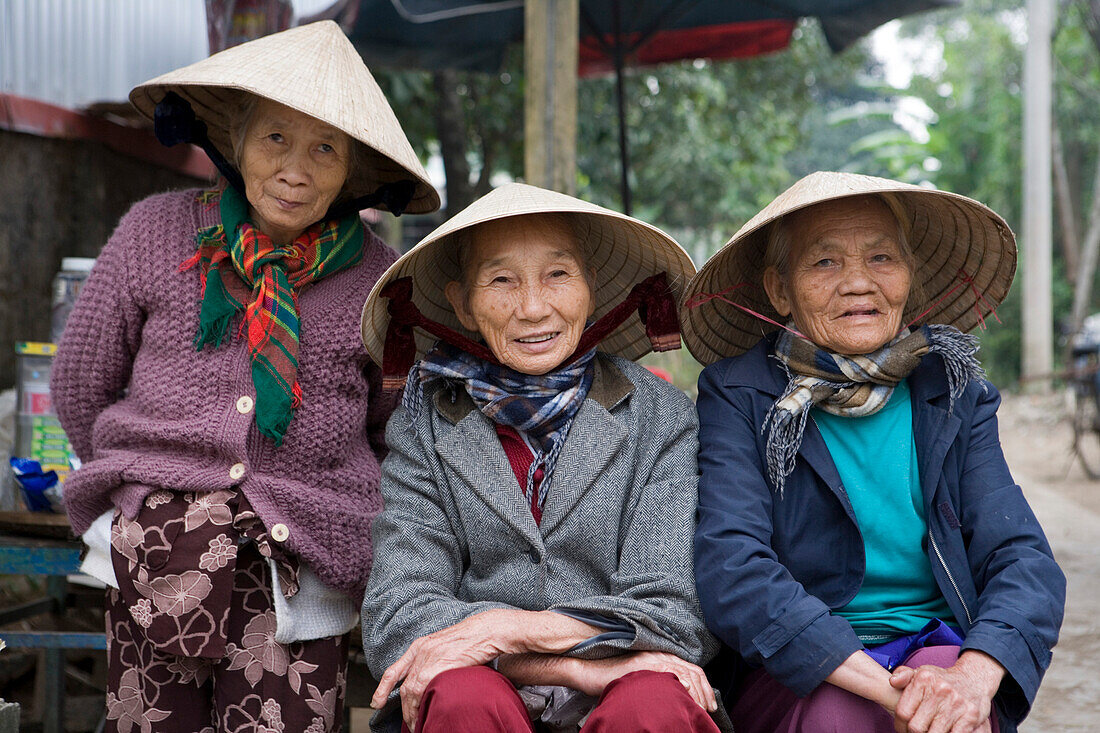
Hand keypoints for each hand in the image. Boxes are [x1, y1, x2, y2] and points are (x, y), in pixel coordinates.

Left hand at [371, 610, 521, 730]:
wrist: (486, 631)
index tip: (377, 702)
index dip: (383, 688)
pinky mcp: (439, 666)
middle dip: (405, 709)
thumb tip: (432, 678)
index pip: (394, 670)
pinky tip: (426, 715)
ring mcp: (429, 659)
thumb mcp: (446, 645)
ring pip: (412, 692)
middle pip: (405, 687)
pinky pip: (423, 692)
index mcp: (420, 645)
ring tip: (418, 724)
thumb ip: (435, 659)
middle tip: (410, 723)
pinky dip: (421, 707)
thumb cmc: (473, 639)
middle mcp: (421, 652)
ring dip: (412, 712)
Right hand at [569, 651, 717, 712]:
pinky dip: (680, 681)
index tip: (710, 705)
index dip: (705, 687)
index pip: (692, 670)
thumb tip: (680, 698)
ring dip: (696, 692)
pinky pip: (666, 670)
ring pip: (684, 672)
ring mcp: (651, 658)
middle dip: (705, 692)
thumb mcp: (643, 681)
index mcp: (663, 658)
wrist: (592, 672)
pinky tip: (685, 692)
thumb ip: (661, 683)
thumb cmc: (615, 679)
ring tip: (699, 708)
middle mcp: (660, 655)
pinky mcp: (642, 664)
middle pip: (693, 671)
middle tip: (709, 710)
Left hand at [889, 651, 1003, 732]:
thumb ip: (903, 675)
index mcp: (924, 679)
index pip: (903, 712)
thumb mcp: (921, 672)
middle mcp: (940, 690)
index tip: (902, 728)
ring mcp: (956, 703)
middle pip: (917, 727)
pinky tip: (943, 732)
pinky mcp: (970, 715)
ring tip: (928, 731)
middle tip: (916, 732)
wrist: (973, 679)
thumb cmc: (941, 679)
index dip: (900, 725)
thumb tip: (893, 682)